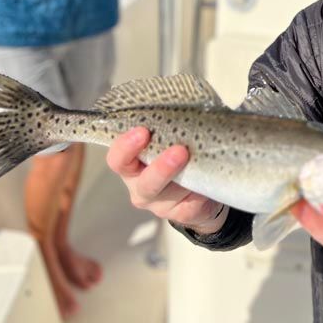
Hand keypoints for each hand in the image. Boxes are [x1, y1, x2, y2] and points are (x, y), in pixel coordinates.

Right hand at [106, 127, 226, 233]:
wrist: (198, 192)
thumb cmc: (178, 158)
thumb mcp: (168, 143)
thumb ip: (167, 130)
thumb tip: (183, 107)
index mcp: (132, 166)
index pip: (118, 159)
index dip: (125, 147)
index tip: (142, 131)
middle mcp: (140, 187)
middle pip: (144, 182)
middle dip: (160, 168)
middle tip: (179, 151)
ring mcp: (159, 205)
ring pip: (170, 194)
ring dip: (186, 178)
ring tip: (197, 162)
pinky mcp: (181, 215)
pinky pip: (190, 205)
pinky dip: (199, 193)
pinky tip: (205, 184)